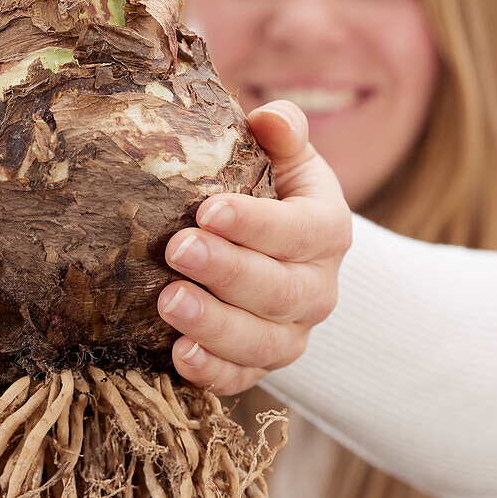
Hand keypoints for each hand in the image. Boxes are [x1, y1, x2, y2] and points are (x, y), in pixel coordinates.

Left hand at [157, 101, 351, 394]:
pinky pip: (242, 379)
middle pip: (280, 291)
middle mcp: (317, 289)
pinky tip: (178, 355)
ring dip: (214, 326)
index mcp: (328, 230)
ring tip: (168, 303)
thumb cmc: (274, 192)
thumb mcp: (286, 157)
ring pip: (262, 342)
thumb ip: (282, 132)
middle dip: (227, 272)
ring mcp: (292, 333)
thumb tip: (269, 118)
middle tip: (177, 250)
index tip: (208, 209)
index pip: (301, 231)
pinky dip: (212, 373)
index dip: (256, 224)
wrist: (283, 252)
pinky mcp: (261, 364)